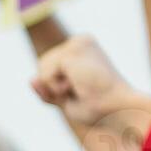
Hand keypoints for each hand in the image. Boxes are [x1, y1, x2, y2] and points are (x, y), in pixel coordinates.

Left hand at [31, 35, 150, 128]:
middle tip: (82, 92)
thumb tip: (31, 80)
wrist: (119, 110)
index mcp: (85, 48)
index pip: (51, 67)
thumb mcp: (68, 100)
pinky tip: (78, 86)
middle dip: (53, 86)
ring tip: (81, 89)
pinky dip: (56, 88)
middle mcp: (82, 41)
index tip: (85, 91)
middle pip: (42, 65)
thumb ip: (47, 90)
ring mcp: (78, 44)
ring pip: (42, 69)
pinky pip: (44, 75)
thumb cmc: (101, 108)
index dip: (58, 87)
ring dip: (55, 88)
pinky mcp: (73, 52)